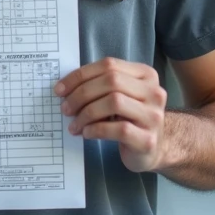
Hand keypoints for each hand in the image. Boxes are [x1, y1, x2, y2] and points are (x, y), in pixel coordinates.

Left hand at [55, 57, 167, 172]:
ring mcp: (154, 116)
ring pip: (114, 102)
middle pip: (111, 81)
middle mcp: (154, 92)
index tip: (60, 89)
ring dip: (87, 113)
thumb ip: (102, 85)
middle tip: (65, 108)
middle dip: (82, 94)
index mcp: (146, 75)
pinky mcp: (148, 140)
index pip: (109, 65)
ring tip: (74, 124)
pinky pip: (118, 129)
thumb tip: (66, 87)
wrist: (153, 149)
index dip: (81, 75)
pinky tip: (87, 133)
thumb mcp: (121, 96)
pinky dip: (96, 130)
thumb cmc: (130, 119)